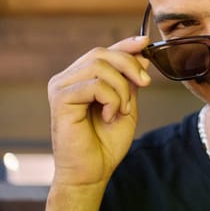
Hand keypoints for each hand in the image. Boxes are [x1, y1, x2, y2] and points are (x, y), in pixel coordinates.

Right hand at [48, 36, 150, 187]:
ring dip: (121, 88)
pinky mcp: (60, 99)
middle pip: (102, 53)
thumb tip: (142, 55)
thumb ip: (131, 81)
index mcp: (82, 78)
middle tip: (145, 83)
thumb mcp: (127, 104)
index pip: (104, 52)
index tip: (146, 42)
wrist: (93, 171)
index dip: (125, 44)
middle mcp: (68, 79)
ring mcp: (61, 87)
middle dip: (130, 65)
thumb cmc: (106, 142)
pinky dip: (111, 99)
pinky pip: (95, 85)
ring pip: (100, 66)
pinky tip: (110, 116)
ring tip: (122, 109)